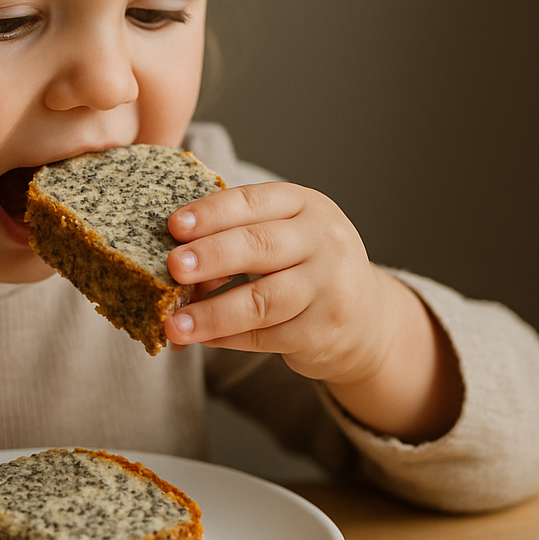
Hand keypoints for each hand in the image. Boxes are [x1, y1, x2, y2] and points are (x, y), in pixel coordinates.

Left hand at [164, 183, 460, 440]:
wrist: (366, 317)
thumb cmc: (305, 266)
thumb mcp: (283, 236)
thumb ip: (235, 239)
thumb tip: (172, 264)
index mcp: (306, 205)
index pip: (254, 201)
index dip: (212, 213)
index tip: (175, 226)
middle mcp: (324, 240)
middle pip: (261, 246)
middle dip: (212, 256)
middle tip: (174, 267)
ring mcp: (330, 287)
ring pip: (263, 300)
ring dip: (213, 313)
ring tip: (175, 324)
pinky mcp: (325, 330)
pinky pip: (267, 335)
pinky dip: (229, 338)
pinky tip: (204, 338)